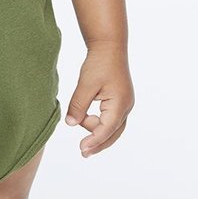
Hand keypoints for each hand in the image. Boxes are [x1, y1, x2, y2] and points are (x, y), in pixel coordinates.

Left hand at [64, 42, 134, 157]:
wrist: (109, 46)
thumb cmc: (99, 63)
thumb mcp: (86, 84)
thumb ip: (78, 105)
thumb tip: (71, 124)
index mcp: (120, 104)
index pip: (106, 129)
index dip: (94, 141)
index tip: (82, 149)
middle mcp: (126, 106)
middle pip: (113, 133)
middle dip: (98, 143)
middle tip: (82, 152)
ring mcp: (124, 104)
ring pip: (112, 127)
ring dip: (96, 130)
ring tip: (80, 124)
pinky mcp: (119, 100)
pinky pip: (110, 118)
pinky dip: (99, 122)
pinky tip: (86, 120)